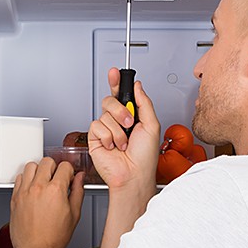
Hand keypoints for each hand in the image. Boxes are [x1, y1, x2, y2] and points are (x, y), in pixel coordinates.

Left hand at [10, 158, 85, 247]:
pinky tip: (31, 187)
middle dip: (55, 167)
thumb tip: (79, 178)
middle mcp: (38, 188)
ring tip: (43, 180)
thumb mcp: (74, 214)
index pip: (64, 166)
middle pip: (47, 161)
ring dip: (38, 170)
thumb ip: (78, 191)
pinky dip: (26, 178)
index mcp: (56, 190)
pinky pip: (19, 178)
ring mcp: (24, 192)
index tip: (68, 177)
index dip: (69, 171)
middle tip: (56, 178)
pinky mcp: (15, 197)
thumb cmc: (54, 238)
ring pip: (31, 165)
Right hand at [87, 68, 160, 193]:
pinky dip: (108, 137)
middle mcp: (117, 121)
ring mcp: (106, 129)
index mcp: (132, 116)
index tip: (115, 72)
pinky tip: (113, 147)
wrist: (134, 175)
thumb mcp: (152, 125)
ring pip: (105, 114)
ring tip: (123, 143)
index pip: (121, 94)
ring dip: (118, 130)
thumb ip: (144, 103)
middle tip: (129, 123)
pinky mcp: (95, 138)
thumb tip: (138, 85)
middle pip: (110, 100)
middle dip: (120, 110)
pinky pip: (97, 126)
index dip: (116, 82)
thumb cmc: (145, 157)